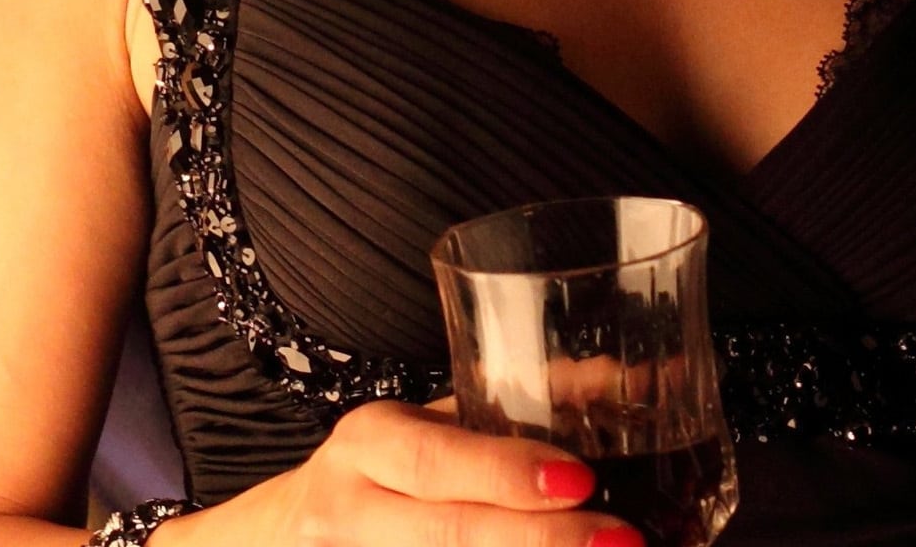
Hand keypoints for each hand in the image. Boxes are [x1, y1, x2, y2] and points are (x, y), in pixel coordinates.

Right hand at [195, 402, 631, 545]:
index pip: (434, 461)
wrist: (294, 532)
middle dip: (539, 540)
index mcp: (368, 444)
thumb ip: (511, 409)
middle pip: (446, 532)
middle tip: (620, 539)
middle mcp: (349, 509)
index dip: (505, 473)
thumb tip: (621, 383)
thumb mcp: (430, 423)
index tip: (580, 478)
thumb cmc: (387, 469)